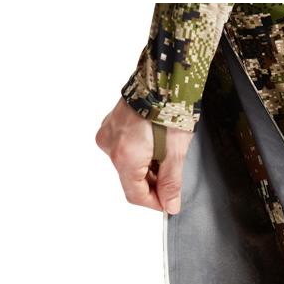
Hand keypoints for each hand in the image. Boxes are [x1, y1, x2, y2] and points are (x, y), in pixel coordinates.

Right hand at [95, 98, 191, 213]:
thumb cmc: (169, 109)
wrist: (163, 77)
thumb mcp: (175, 152)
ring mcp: (108, 133)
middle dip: (153, 183)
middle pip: (131, 179)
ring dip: (147, 167)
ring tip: (166, 153)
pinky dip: (140, 152)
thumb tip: (170, 205)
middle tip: (172, 175)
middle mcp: (110, 146)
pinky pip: (124, 148)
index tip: (169, 202)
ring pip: (128, 164)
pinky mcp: (111, 124)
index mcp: (124, 157)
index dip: (154, 202)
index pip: (135, 195)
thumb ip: (170, 183)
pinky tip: (155, 144)